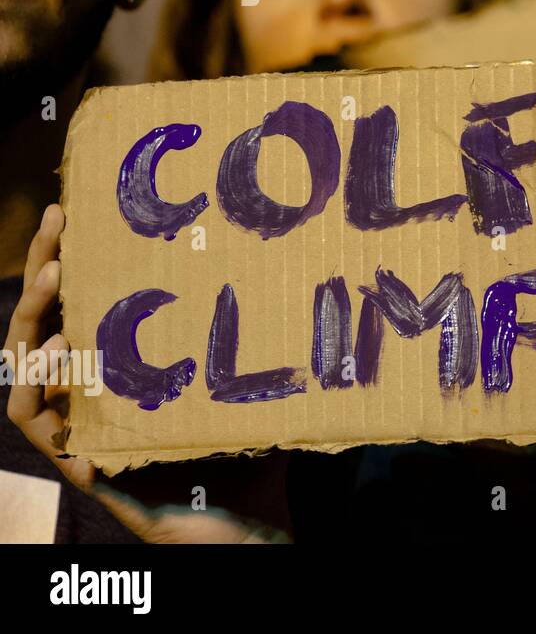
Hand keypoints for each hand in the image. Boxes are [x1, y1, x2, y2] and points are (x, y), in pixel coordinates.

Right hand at [4, 205, 292, 542]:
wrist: (245, 529)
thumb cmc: (252, 455)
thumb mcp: (254, 380)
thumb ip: (262, 340)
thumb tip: (304, 275)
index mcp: (129, 368)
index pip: (91, 303)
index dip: (81, 256)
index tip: (82, 207)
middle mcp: (97, 391)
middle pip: (53, 321)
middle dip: (47, 266)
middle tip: (56, 217)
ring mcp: (83, 426)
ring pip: (30, 365)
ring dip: (32, 317)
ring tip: (52, 274)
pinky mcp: (78, 462)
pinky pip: (35, 420)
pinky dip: (33, 385)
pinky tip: (55, 349)